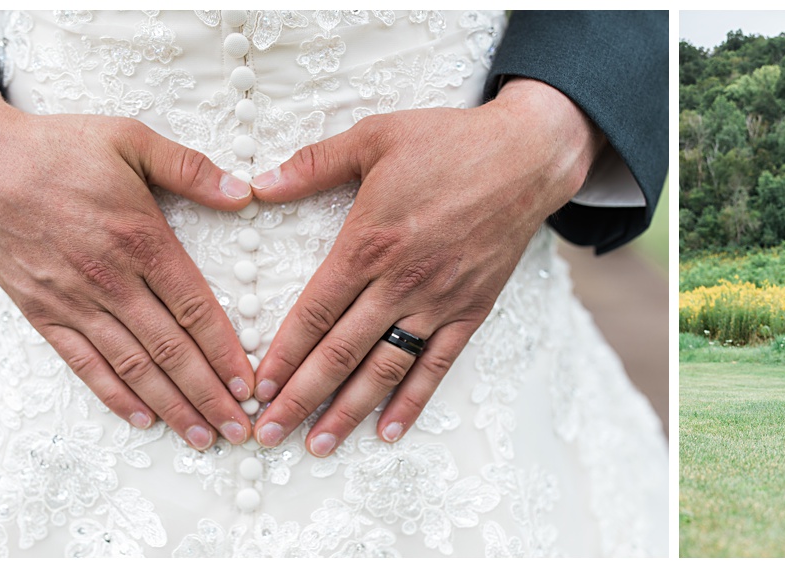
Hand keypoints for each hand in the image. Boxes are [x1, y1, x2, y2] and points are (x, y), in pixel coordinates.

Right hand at [0, 71, 257, 448]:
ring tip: (202, 436)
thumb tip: (244, 192)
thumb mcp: (131, 138)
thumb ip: (189, 168)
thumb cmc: (60, 147)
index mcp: (139, 237)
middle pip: (169, 348)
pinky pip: (82, 362)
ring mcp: (72, 299)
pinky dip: (113, 394)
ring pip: (131, 365)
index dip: (225, 351)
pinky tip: (142, 418)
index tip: (252, 384)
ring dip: (170, 405)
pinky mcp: (41, 311)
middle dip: (209, 394)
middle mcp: (108, 277)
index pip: (194, 307)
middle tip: (240, 430)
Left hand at [249, 79, 602, 455]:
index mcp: (369, 241)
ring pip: (385, 368)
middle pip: (341, 352)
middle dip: (301, 398)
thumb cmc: (449, 141)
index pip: (315, 311)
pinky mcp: (470, 310)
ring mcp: (438, 300)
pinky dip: (412, 401)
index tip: (257, 387)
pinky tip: (388, 430)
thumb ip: (313, 164)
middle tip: (268, 432)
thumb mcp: (374, 137)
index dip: (283, 354)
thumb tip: (257, 184)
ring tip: (318, 444)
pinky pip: (437, 364)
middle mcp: (401, 281)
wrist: (527, 156)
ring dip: (349, 410)